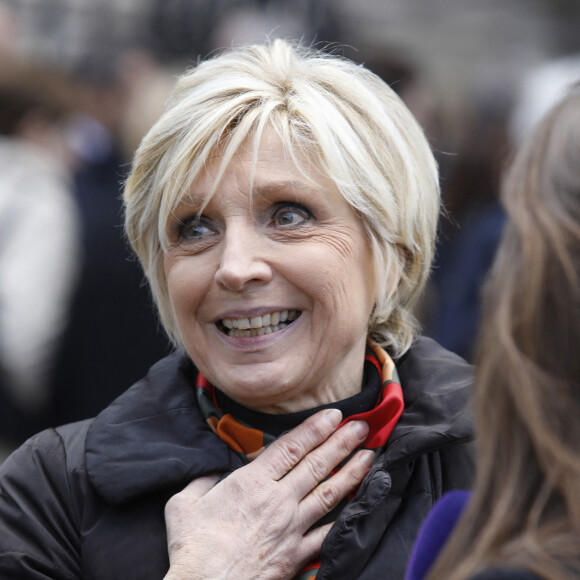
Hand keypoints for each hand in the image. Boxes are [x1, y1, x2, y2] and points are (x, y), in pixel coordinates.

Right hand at [163, 408, 372, 579]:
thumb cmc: (193, 550)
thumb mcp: (184, 504)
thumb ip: (202, 480)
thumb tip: (212, 472)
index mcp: (251, 483)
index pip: (290, 447)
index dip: (314, 428)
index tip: (333, 415)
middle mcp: (277, 501)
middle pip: (315, 465)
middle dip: (340, 442)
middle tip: (359, 427)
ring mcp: (291, 528)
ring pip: (328, 493)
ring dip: (351, 472)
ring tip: (369, 456)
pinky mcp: (296, 555)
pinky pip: (326, 533)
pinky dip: (345, 517)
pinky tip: (359, 505)